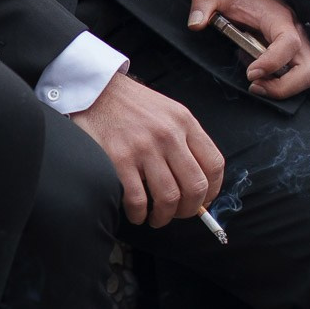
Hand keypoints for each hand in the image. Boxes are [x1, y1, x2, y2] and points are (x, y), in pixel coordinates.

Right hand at [73, 70, 224, 227]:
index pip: (214, 164)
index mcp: (184, 122)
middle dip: (190, 209)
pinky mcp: (119, 158)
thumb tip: (196, 185)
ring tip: (157, 218)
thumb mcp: (167, 112)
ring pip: (169, 197)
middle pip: (195, 186)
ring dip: (165, 216)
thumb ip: (184, 141)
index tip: (203, 201)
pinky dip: (139, 214)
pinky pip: (137, 199)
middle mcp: (168, 134)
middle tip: (179, 214)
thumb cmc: (132, 106)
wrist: (96, 90)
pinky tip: (137, 213)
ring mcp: (143, 147)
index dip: (212, 191)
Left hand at [187, 0, 309, 96]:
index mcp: (280, 19)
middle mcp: (298, 35)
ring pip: (307, 77)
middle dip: (283, 87)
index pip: (289, 43)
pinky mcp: (297, 58)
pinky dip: (281, 85)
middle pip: (307, 71)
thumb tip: (195, 25)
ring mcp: (301, 48)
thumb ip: (203, 5)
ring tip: (256, 85)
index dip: (273, 62)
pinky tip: (258, 76)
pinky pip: (297, 78)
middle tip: (255, 86)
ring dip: (283, 89)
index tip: (250, 74)